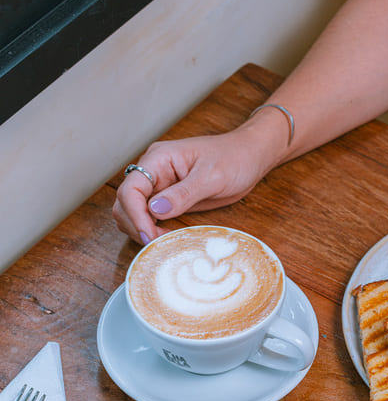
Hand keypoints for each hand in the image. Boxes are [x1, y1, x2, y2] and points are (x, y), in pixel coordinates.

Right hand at [112, 120, 286, 244]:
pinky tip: (167, 238)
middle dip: (136, 225)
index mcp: (159, 159)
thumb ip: (184, 193)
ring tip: (163, 241)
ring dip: (141, 230)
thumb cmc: (234, 158)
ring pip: (133, 213)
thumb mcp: (212, 176)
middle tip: (157, 243)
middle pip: (125, 203)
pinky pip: (150, 218)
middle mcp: (154, 172)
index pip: (130, 188)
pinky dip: (152, 230)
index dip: (135, 215)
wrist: (249, 157)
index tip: (149, 235)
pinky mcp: (169, 200)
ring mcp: (159, 187)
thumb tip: (155, 209)